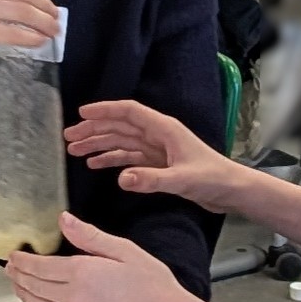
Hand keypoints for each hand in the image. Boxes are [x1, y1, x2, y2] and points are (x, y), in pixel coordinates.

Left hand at [7, 211, 199, 301]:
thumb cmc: (154, 288)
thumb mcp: (125, 251)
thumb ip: (90, 236)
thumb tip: (64, 220)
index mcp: (82, 272)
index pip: (40, 266)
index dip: (23, 261)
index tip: (15, 257)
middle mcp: (73, 299)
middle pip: (34, 286)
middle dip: (18, 276)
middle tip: (11, 269)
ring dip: (23, 295)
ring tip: (18, 286)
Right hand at [66, 98, 238, 212]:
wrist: (231, 190)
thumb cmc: (212, 178)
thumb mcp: (181, 179)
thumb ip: (151, 180)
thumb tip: (120, 178)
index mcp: (164, 128)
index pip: (129, 112)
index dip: (105, 111)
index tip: (81, 113)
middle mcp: (158, 134)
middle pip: (120, 126)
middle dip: (94, 129)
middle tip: (69, 137)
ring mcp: (157, 149)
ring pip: (121, 142)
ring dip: (98, 144)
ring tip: (74, 151)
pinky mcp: (158, 163)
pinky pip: (129, 157)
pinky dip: (111, 159)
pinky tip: (95, 165)